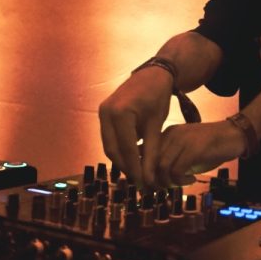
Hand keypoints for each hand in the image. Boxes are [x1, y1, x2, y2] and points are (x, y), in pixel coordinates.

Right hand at [98, 67, 173, 184]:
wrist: (152, 75)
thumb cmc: (158, 97)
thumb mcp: (157, 125)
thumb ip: (151, 152)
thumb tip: (148, 178)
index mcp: (120, 113)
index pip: (126, 149)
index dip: (135, 169)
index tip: (145, 184)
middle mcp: (106, 112)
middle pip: (113, 150)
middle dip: (126, 167)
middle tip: (141, 182)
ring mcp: (102, 112)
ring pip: (109, 145)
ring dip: (122, 160)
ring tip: (138, 172)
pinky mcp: (103, 113)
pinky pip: (109, 137)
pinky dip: (120, 149)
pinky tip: (133, 157)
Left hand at [149, 121, 246, 186]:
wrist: (233, 136)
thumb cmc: (210, 148)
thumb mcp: (185, 153)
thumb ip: (170, 161)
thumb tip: (154, 182)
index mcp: (165, 135)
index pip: (142, 153)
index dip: (143, 172)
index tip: (149, 185)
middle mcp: (170, 135)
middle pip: (149, 162)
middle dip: (153, 181)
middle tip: (163, 189)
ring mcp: (182, 141)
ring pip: (161, 168)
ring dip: (168, 182)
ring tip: (178, 185)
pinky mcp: (194, 149)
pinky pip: (177, 171)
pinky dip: (181, 181)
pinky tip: (191, 180)